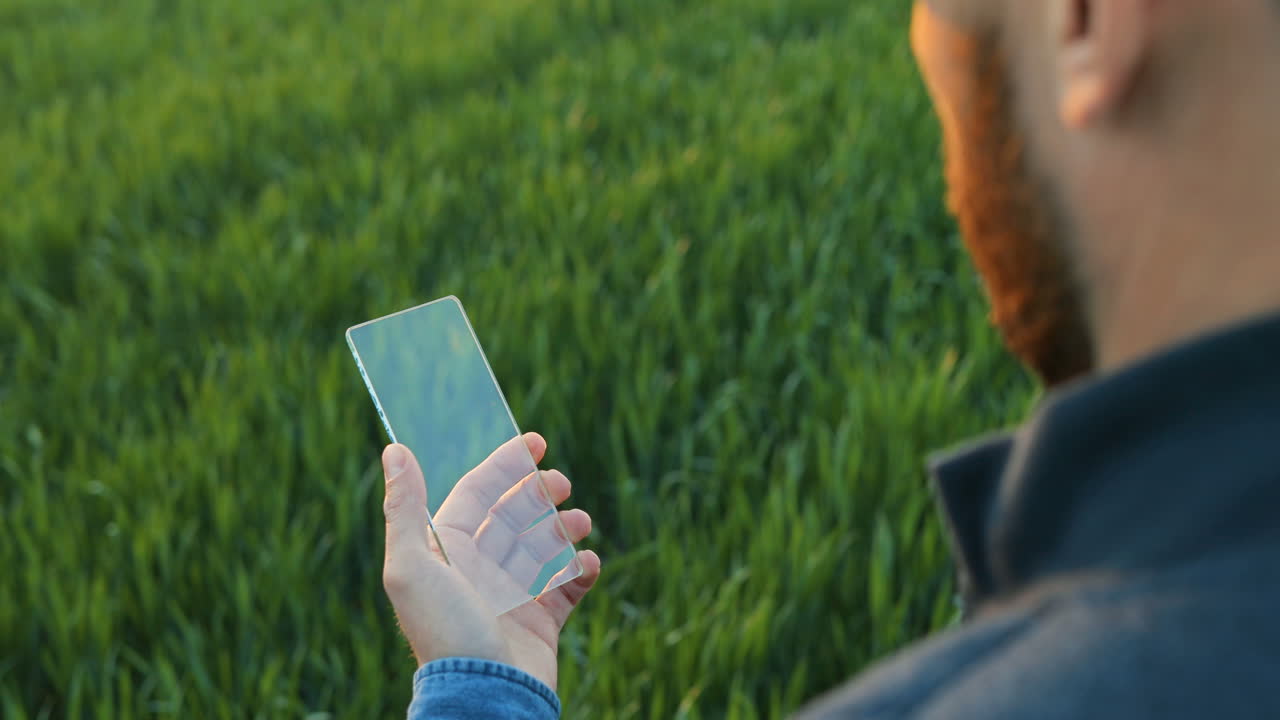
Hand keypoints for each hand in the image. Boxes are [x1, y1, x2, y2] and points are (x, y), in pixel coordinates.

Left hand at [380, 433, 600, 690]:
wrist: (483, 696)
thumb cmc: (444, 632)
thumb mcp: (411, 567)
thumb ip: (403, 508)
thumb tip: (394, 450)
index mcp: (448, 553)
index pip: (478, 495)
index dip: (504, 464)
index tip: (537, 441)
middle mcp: (479, 571)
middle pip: (514, 516)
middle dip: (539, 492)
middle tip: (562, 483)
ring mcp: (512, 597)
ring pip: (544, 546)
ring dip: (565, 527)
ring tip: (581, 522)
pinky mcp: (541, 624)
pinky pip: (567, 587)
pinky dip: (581, 569)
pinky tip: (588, 562)